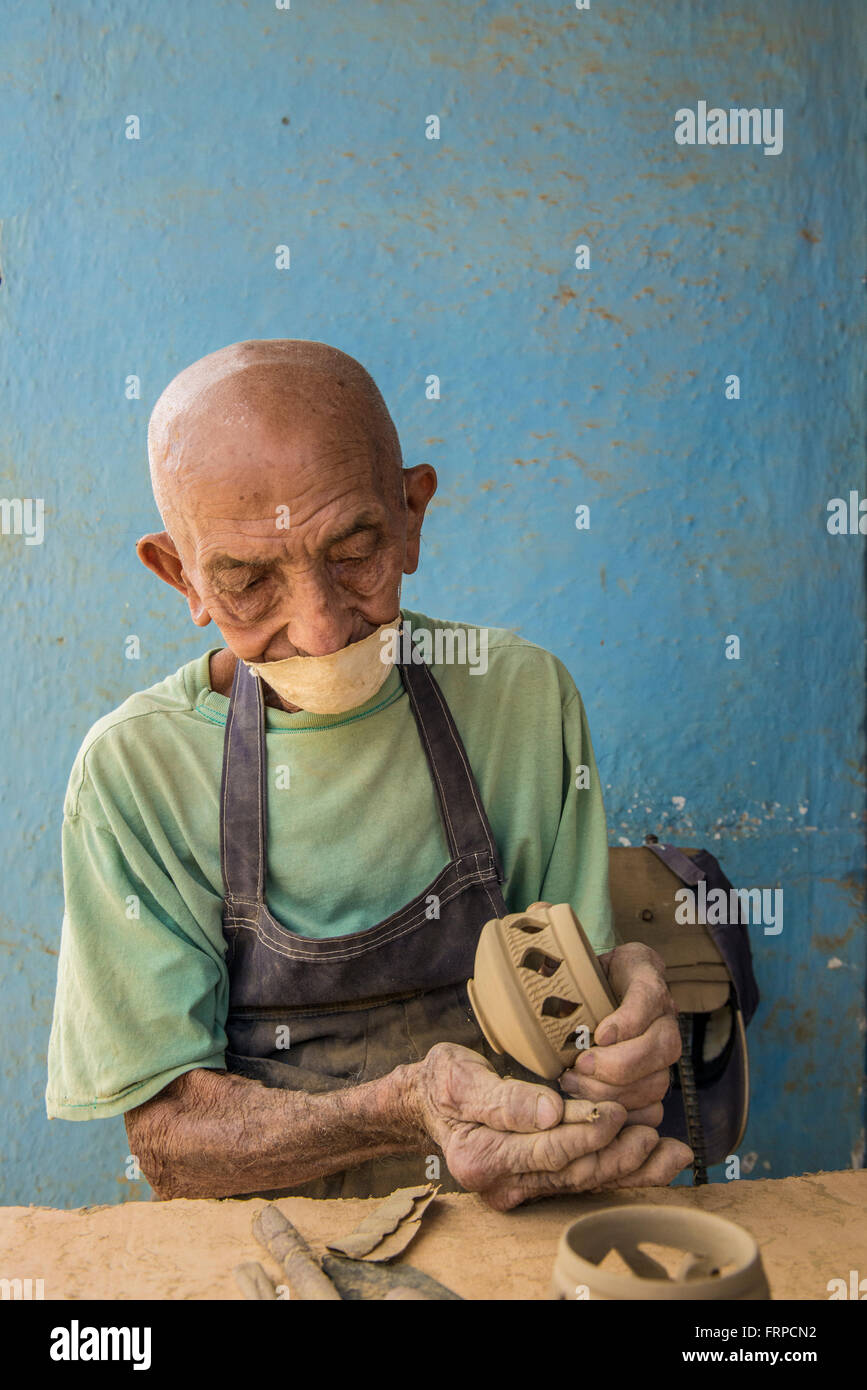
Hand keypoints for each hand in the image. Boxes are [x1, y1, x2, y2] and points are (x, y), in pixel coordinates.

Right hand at [405, 1040, 689, 1210]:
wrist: (426, 1102)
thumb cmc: (443, 1082)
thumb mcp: (460, 1077)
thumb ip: (503, 1098)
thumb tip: (549, 1110)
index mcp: (479, 1158)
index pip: (546, 1151)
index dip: (584, 1134)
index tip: (613, 1112)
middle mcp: (501, 1184)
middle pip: (572, 1173)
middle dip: (617, 1155)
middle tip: (651, 1131)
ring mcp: (519, 1188)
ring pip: (584, 1181)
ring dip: (629, 1167)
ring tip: (667, 1149)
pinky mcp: (536, 1182)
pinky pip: (584, 1180)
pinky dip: (622, 1170)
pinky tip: (656, 1159)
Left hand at [560, 941, 682, 1127]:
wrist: (594, 994)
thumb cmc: (578, 973)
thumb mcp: (571, 945)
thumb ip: (552, 929)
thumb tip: (536, 913)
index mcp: (644, 973)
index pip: (650, 996)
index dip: (629, 1019)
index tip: (599, 1034)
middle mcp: (664, 1013)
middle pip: (663, 1045)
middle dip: (621, 1064)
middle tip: (580, 1066)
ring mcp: (663, 1050)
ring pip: (659, 1081)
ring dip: (617, 1091)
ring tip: (577, 1085)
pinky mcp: (655, 1080)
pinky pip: (655, 1107)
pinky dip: (627, 1113)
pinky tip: (595, 1108)